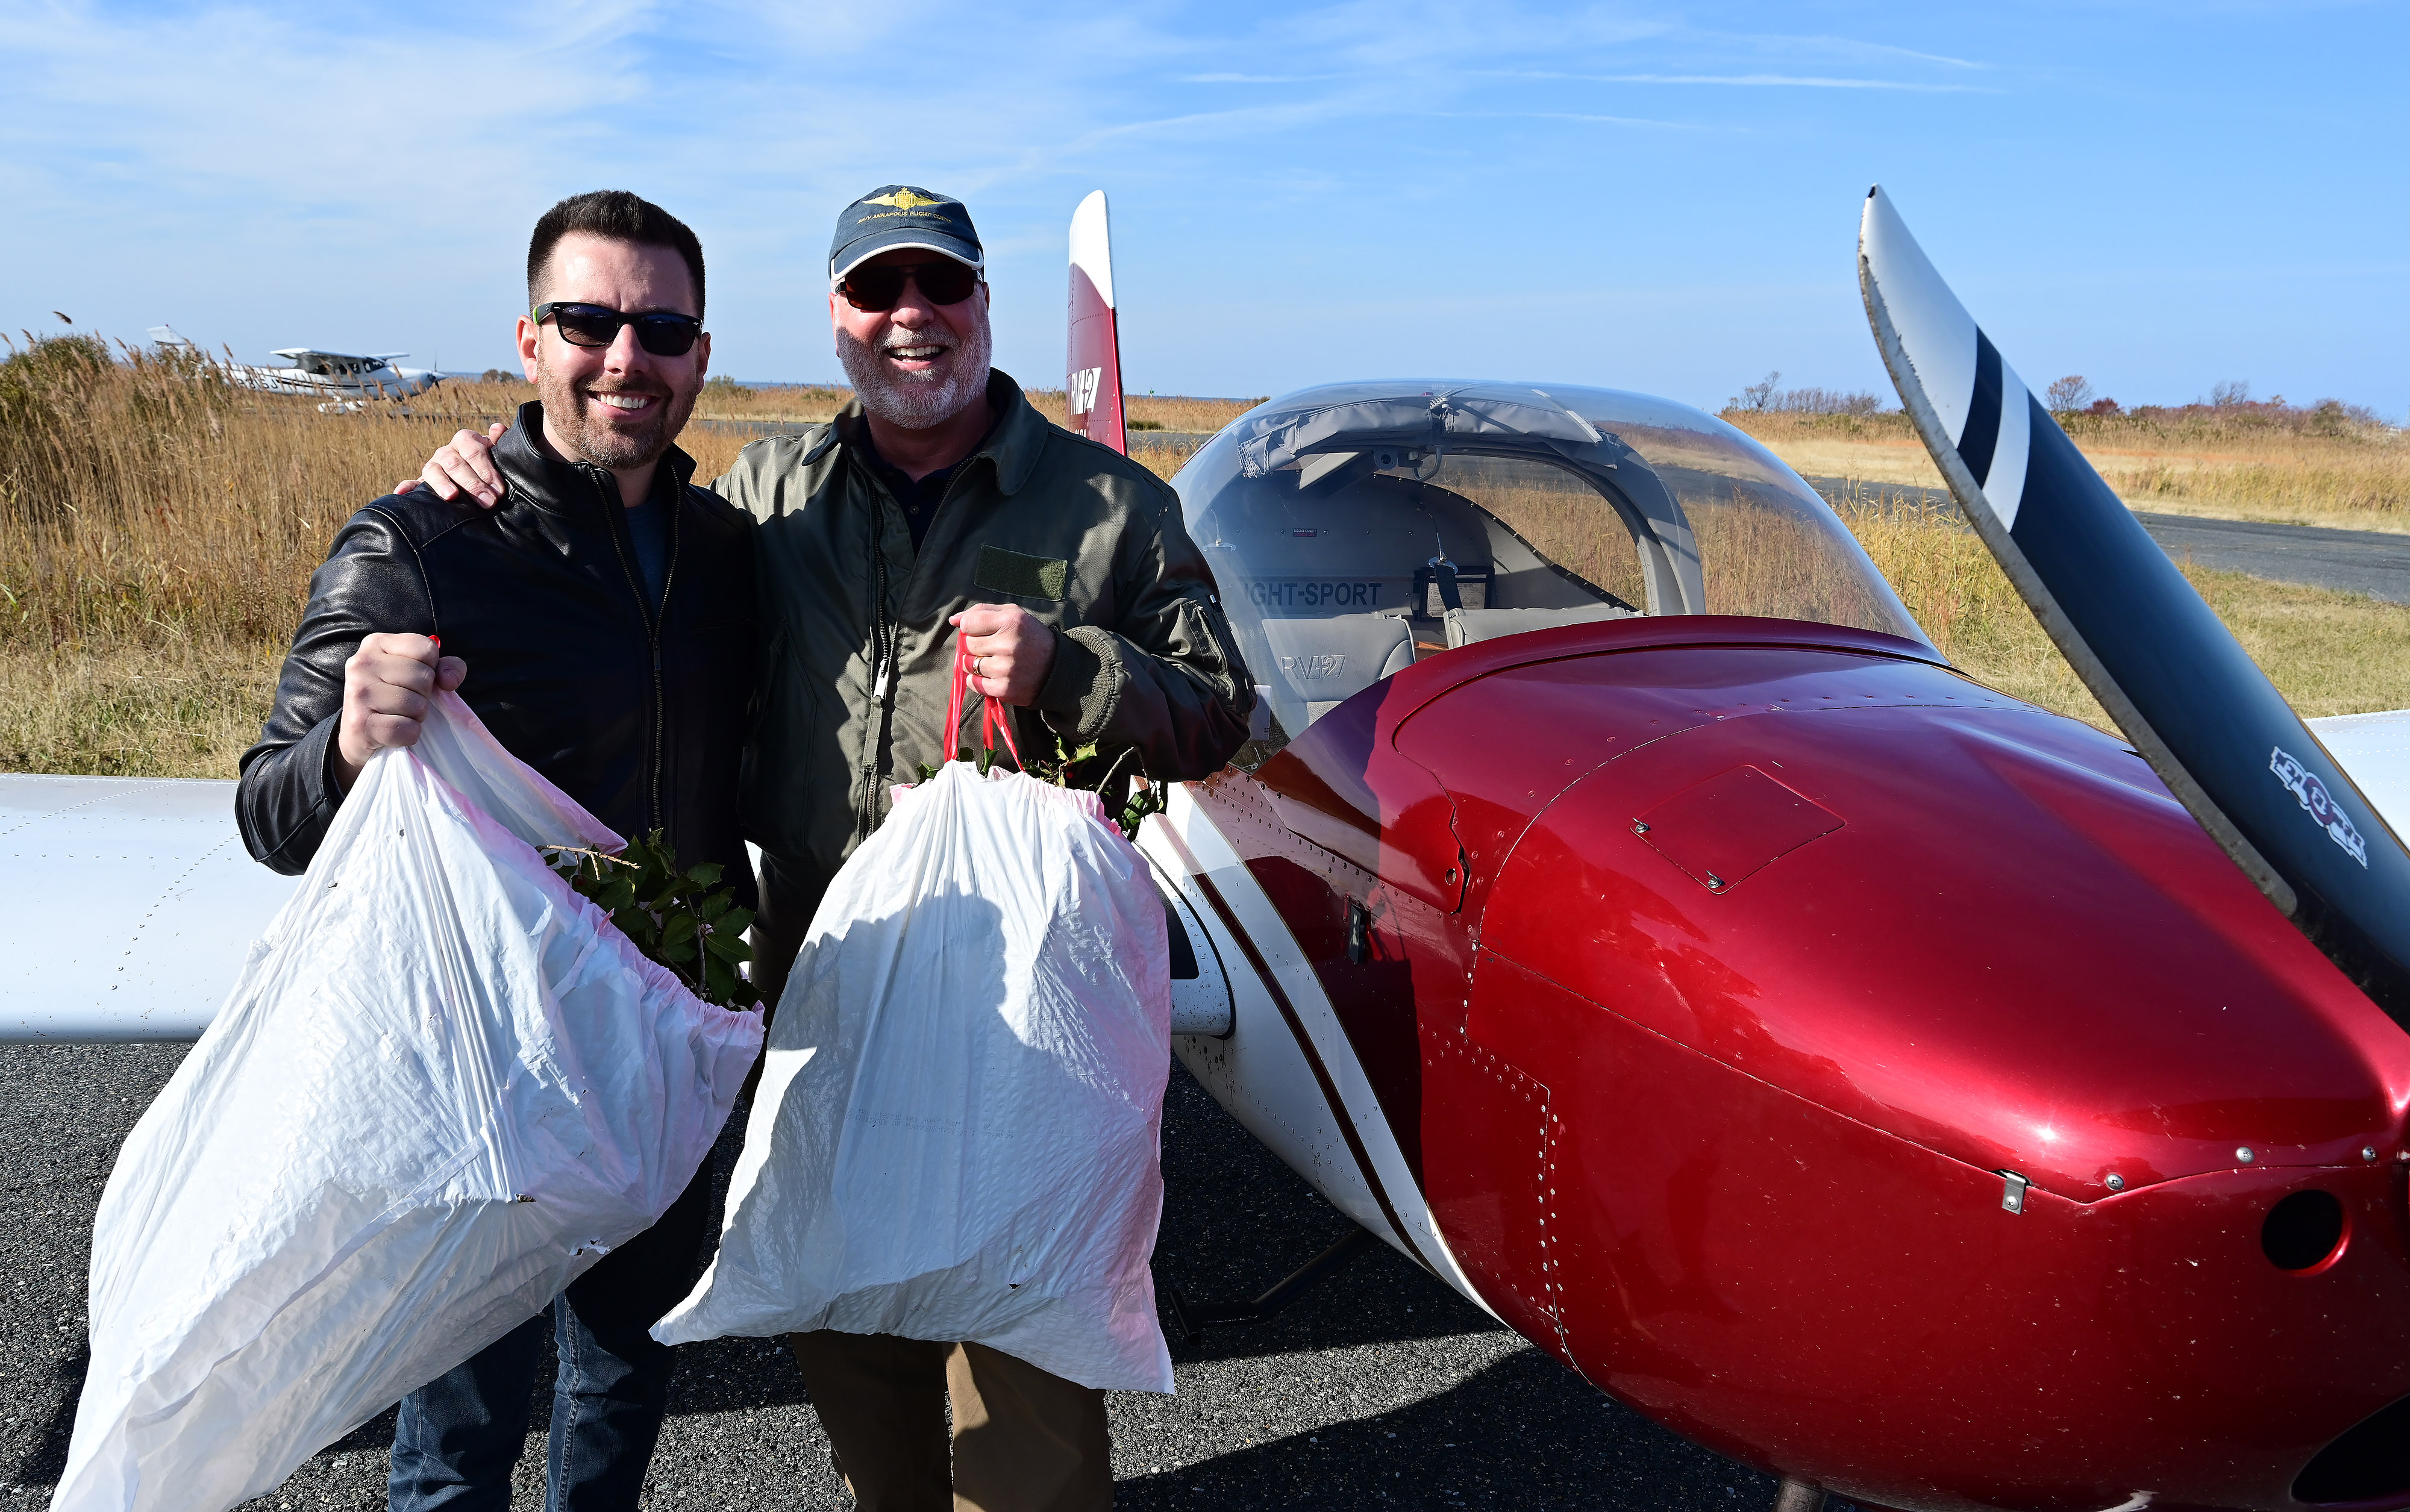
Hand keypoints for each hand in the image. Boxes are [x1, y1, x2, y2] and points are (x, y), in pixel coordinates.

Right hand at [334, 633, 467, 787]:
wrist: (357, 732)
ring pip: (417, 705)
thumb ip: (445, 667)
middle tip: (405, 701)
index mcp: (377, 643)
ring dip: (416, 716)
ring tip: (399, 715)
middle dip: (423, 695)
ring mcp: (358, 692)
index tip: (414, 678)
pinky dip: (410, 734)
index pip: (426, 649)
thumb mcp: (417, 671)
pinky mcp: (360, 723)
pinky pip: (407, 729)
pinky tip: (395, 731)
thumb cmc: (392, 696)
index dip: (431, 668)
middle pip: (423, 677)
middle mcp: (363, 663)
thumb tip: (448, 680)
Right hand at [393, 422, 505, 506]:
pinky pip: (412, 483)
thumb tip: (498, 428)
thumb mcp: (497, 451)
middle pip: (455, 464)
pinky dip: (406, 487)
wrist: (477, 473)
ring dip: (442, 483)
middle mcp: (447, 451)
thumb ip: (499, 441)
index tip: (498, 490)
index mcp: (465, 440)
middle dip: (472, 484)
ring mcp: (433, 466)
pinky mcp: (423, 481)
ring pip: (433, 471)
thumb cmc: (490, 463)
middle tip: (487, 501)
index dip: (486, 470)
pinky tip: (400, 493)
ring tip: (452, 496)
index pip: (473, 451)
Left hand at [950, 603, 1056, 706]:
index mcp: (1011, 622)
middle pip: (967, 645)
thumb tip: (953, 620)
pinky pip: (974, 683)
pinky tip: (992, 675)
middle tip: (991, 648)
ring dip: (975, 663)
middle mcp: (1008, 645)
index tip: (981, 631)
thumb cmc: (1030, 637)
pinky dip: (978, 680)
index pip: (968, 624)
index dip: (970, 628)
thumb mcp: (1013, 614)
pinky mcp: (1004, 689)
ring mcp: (1006, 669)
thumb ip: (982, 612)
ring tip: (993, 661)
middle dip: (974, 646)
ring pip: (968, 664)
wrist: (1056, 668)